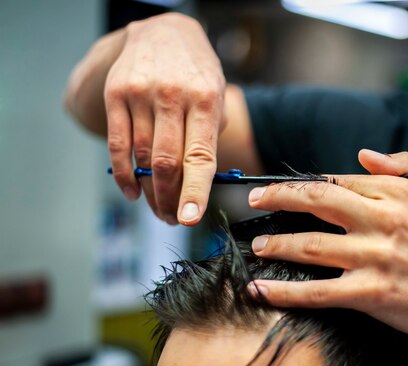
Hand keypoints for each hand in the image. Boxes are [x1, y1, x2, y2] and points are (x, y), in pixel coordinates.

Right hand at [104, 13, 224, 224]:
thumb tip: (198, 184)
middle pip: (166, 163)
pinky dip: (123, 174)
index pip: (200, 156)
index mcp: (206, 100)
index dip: (194, 191)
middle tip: (174, 219)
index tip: (190, 218)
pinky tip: (131, 191)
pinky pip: (117, 144)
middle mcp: (173, 97)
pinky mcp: (116, 94)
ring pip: (141, 158)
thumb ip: (210, 136)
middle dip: (169, 200)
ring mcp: (141, 94)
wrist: (164, 32)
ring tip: (158, 209)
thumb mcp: (218, 95)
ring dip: (149, 192)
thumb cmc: (196, 73)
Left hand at [246, 149, 407, 350]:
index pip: (339, 180)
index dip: (304, 184)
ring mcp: (377, 257)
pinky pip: (319, 291)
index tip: (281, 188)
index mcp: (398, 193)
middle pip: (317, 201)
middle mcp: (385, 220)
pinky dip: (286, 292)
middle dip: (278, 198)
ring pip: (311, 245)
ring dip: (277, 244)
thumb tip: (363, 155)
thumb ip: (403, 167)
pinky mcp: (373, 294)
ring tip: (258, 246)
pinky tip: (262, 290)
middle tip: (253, 201)